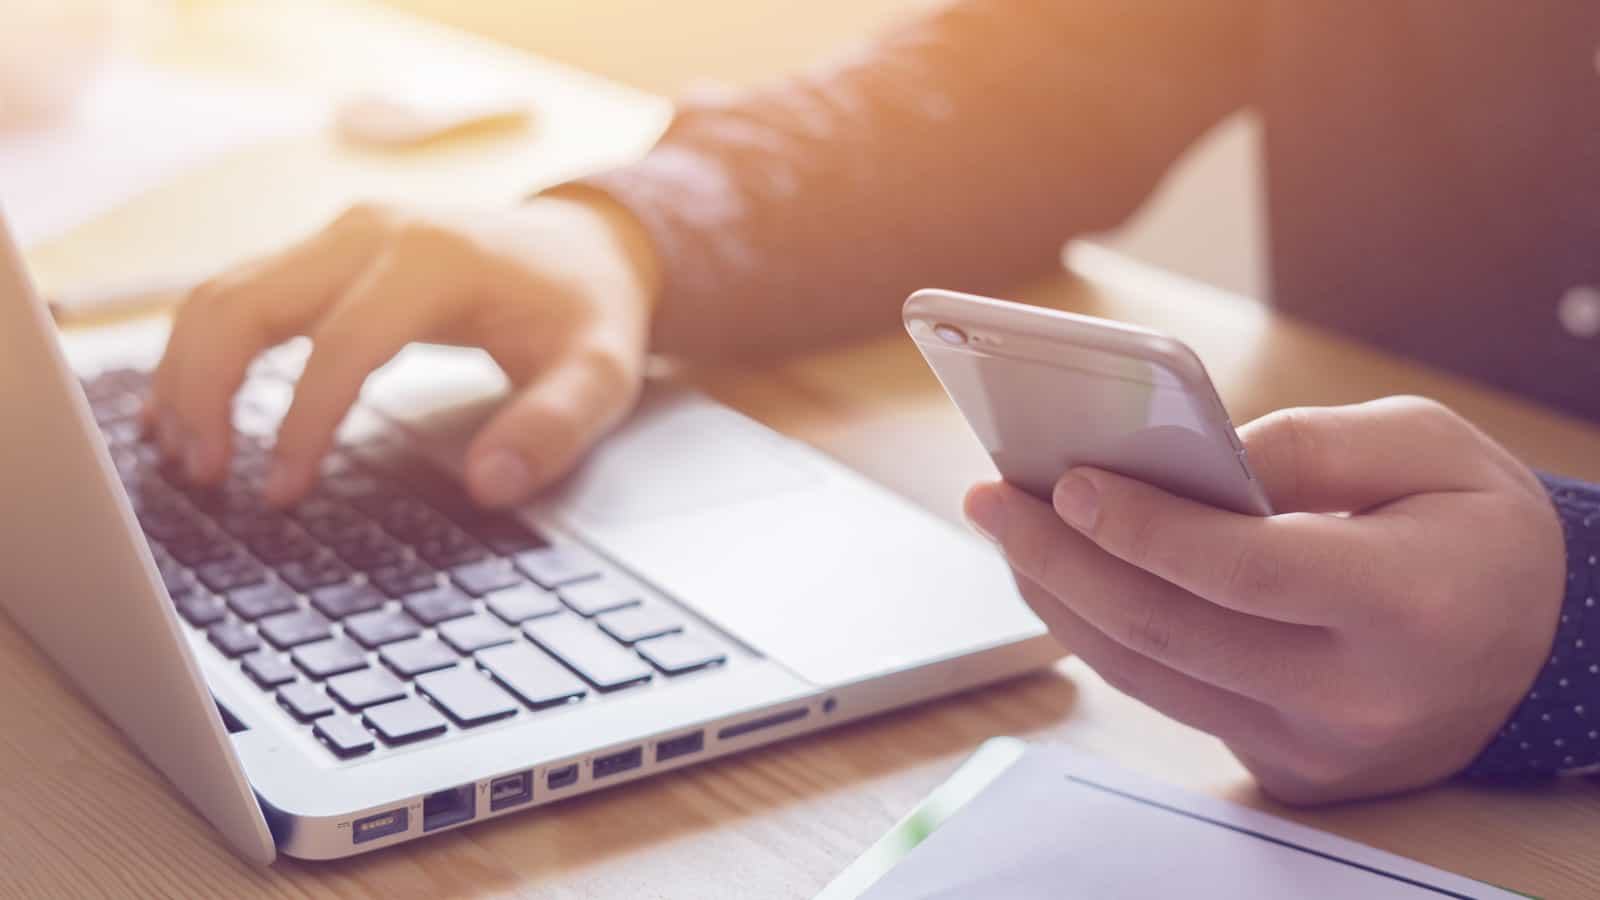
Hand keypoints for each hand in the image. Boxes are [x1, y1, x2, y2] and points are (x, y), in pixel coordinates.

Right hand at [144, 192, 660, 507]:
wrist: (588, 244)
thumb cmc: (588, 310)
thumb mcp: (601, 374)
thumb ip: (554, 428)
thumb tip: (490, 486)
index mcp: (434, 260)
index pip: (341, 346)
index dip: (301, 425)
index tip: (281, 493)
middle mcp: (372, 232)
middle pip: (247, 302)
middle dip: (207, 390)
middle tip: (203, 476)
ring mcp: (341, 235)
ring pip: (224, 293)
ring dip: (188, 372)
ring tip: (184, 455)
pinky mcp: (326, 251)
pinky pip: (239, 293)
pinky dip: (201, 348)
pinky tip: (182, 407)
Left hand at [964, 396, 1565, 803]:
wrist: (1538, 649)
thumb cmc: (1478, 531)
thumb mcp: (1430, 446)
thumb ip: (1309, 442)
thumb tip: (1184, 457)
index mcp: (1409, 603)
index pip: (1244, 569)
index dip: (1143, 525)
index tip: (1064, 482)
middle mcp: (1360, 695)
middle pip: (1169, 630)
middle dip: (1060, 559)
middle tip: (992, 498)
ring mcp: (1319, 747)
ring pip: (1150, 675)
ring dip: (1060, 601)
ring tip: (1010, 533)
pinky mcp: (1287, 769)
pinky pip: (1171, 700)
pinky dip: (1107, 638)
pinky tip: (1068, 580)